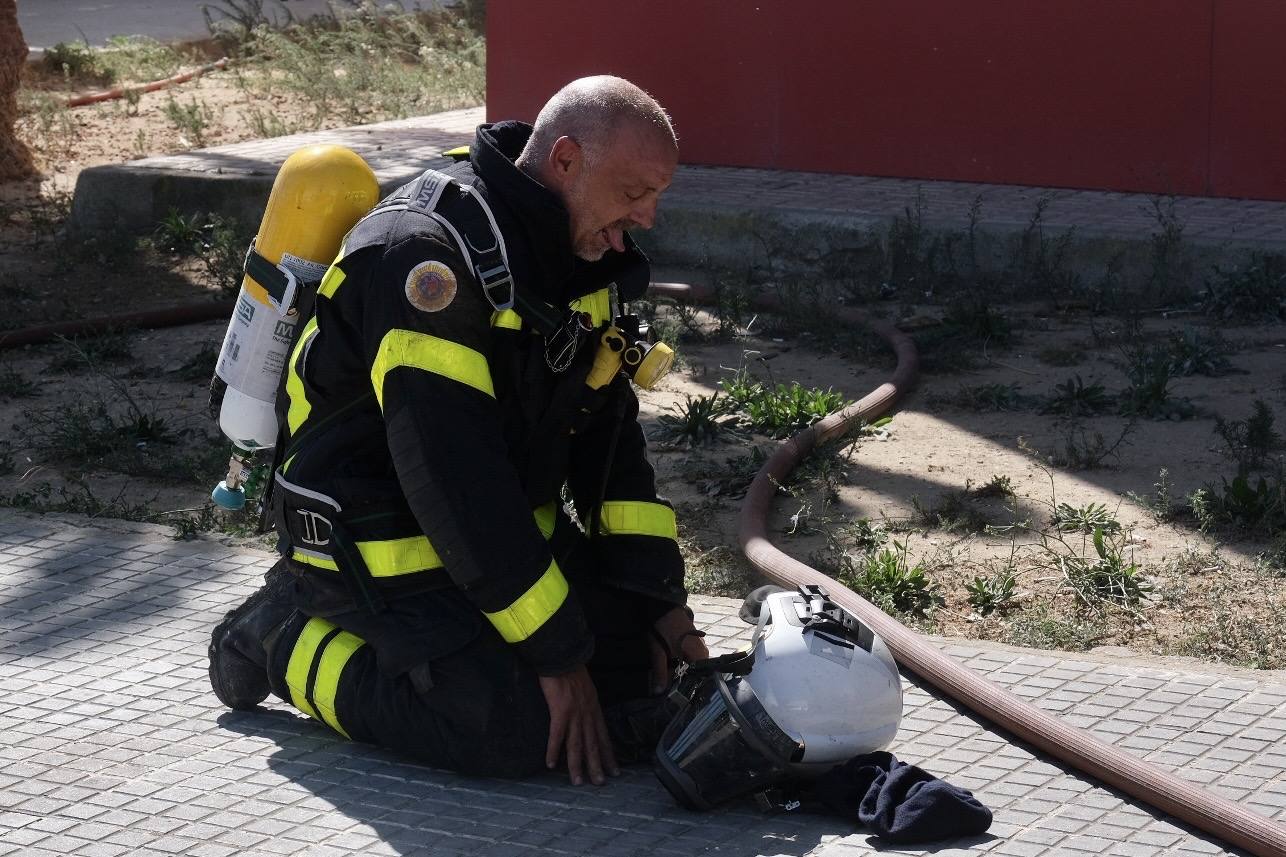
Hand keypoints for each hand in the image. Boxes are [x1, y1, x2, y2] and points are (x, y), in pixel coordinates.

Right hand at [538, 666, 618, 785]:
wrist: (562, 655)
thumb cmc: (571, 668)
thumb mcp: (586, 687)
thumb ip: (587, 701)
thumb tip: (584, 712)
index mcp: (594, 708)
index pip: (604, 736)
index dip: (609, 753)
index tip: (614, 769)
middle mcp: (587, 714)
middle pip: (593, 744)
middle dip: (597, 765)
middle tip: (600, 783)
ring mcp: (574, 714)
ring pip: (577, 745)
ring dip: (577, 765)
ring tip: (578, 782)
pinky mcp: (560, 712)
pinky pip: (557, 736)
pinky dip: (554, 751)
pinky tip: (551, 764)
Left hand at [649, 606, 709, 693]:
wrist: (663, 606)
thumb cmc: (663, 629)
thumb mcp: (659, 652)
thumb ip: (660, 672)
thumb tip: (658, 693)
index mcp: (699, 656)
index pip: (699, 679)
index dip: (688, 689)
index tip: (680, 698)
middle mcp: (703, 652)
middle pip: (696, 674)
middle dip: (685, 681)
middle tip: (674, 691)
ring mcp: (700, 646)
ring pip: (693, 666)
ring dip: (684, 673)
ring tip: (673, 681)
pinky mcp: (695, 642)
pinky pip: (692, 658)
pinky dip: (684, 664)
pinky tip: (675, 669)